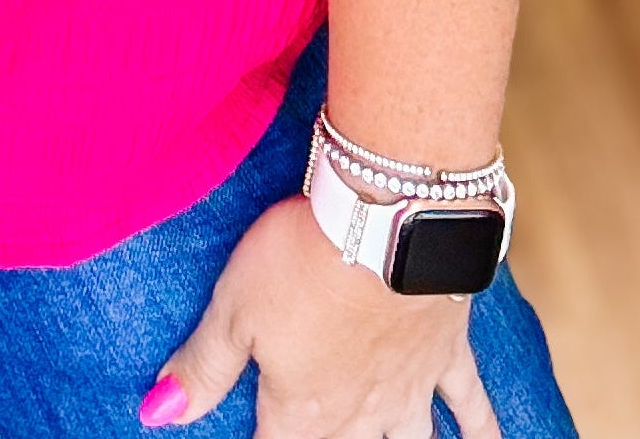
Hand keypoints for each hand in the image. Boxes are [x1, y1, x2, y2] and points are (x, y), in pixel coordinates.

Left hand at [141, 191, 496, 436]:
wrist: (387, 222)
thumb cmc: (301, 259)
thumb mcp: (233, 308)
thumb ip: (201, 366)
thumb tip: (155, 415)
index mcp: (301, 411)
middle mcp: (358, 414)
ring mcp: (407, 388)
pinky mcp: (444, 352)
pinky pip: (471, 406)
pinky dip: (483, 432)